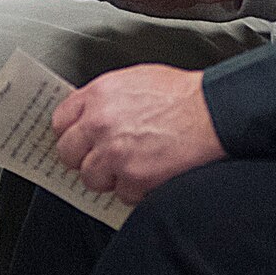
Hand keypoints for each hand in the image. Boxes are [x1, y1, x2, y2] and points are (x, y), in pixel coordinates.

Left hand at [52, 65, 222, 203]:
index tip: (78, 140)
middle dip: (85, 158)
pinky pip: (122, 194)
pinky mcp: (135, 178)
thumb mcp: (136, 79)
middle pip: (68, 154)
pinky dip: (137, 189)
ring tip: (132, 166)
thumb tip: (90, 114)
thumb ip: (106, 98)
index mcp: (99, 95)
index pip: (60, 121)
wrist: (215, 112)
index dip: (71, 133)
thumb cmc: (183, 95)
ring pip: (91, 178)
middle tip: (102, 158)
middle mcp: (100, 124)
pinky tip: (152, 172)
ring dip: (110, 177)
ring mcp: (115, 154)